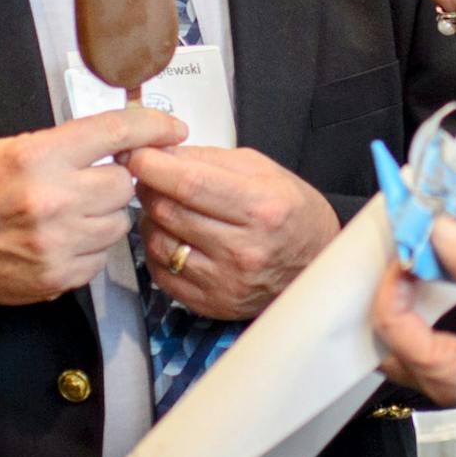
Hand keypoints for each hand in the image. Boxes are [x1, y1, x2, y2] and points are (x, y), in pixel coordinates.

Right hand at [0, 107, 186, 316]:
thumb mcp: (14, 149)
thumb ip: (70, 144)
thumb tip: (128, 139)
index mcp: (38, 157)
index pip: (115, 132)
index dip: (152, 127)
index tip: (173, 129)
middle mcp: (52, 200)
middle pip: (125, 183)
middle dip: (116, 179)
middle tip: (92, 180)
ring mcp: (57, 243)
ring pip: (120, 221)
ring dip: (106, 214)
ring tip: (73, 210)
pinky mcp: (60, 277)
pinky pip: (102, 255)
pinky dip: (91, 245)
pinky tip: (63, 237)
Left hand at [126, 145, 341, 319]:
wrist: (318, 260)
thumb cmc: (294, 213)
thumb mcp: (263, 170)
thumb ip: (209, 159)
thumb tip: (161, 153)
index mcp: (262, 208)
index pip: (191, 184)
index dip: (155, 167)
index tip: (138, 156)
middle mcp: (244, 249)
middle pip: (170, 211)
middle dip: (150, 187)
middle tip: (150, 176)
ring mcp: (226, 281)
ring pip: (159, 243)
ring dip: (152, 220)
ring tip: (168, 208)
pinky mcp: (212, 303)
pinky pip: (162, 273)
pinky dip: (159, 251)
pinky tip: (175, 237)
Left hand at [371, 219, 455, 431]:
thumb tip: (440, 231)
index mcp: (446, 375)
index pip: (390, 323)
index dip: (394, 278)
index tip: (413, 243)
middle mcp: (446, 381)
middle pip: (389, 335)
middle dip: (393, 290)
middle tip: (408, 250)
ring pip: (413, 334)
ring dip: (413, 296)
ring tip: (424, 256)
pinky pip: (438, 332)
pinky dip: (435, 302)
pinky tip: (452, 271)